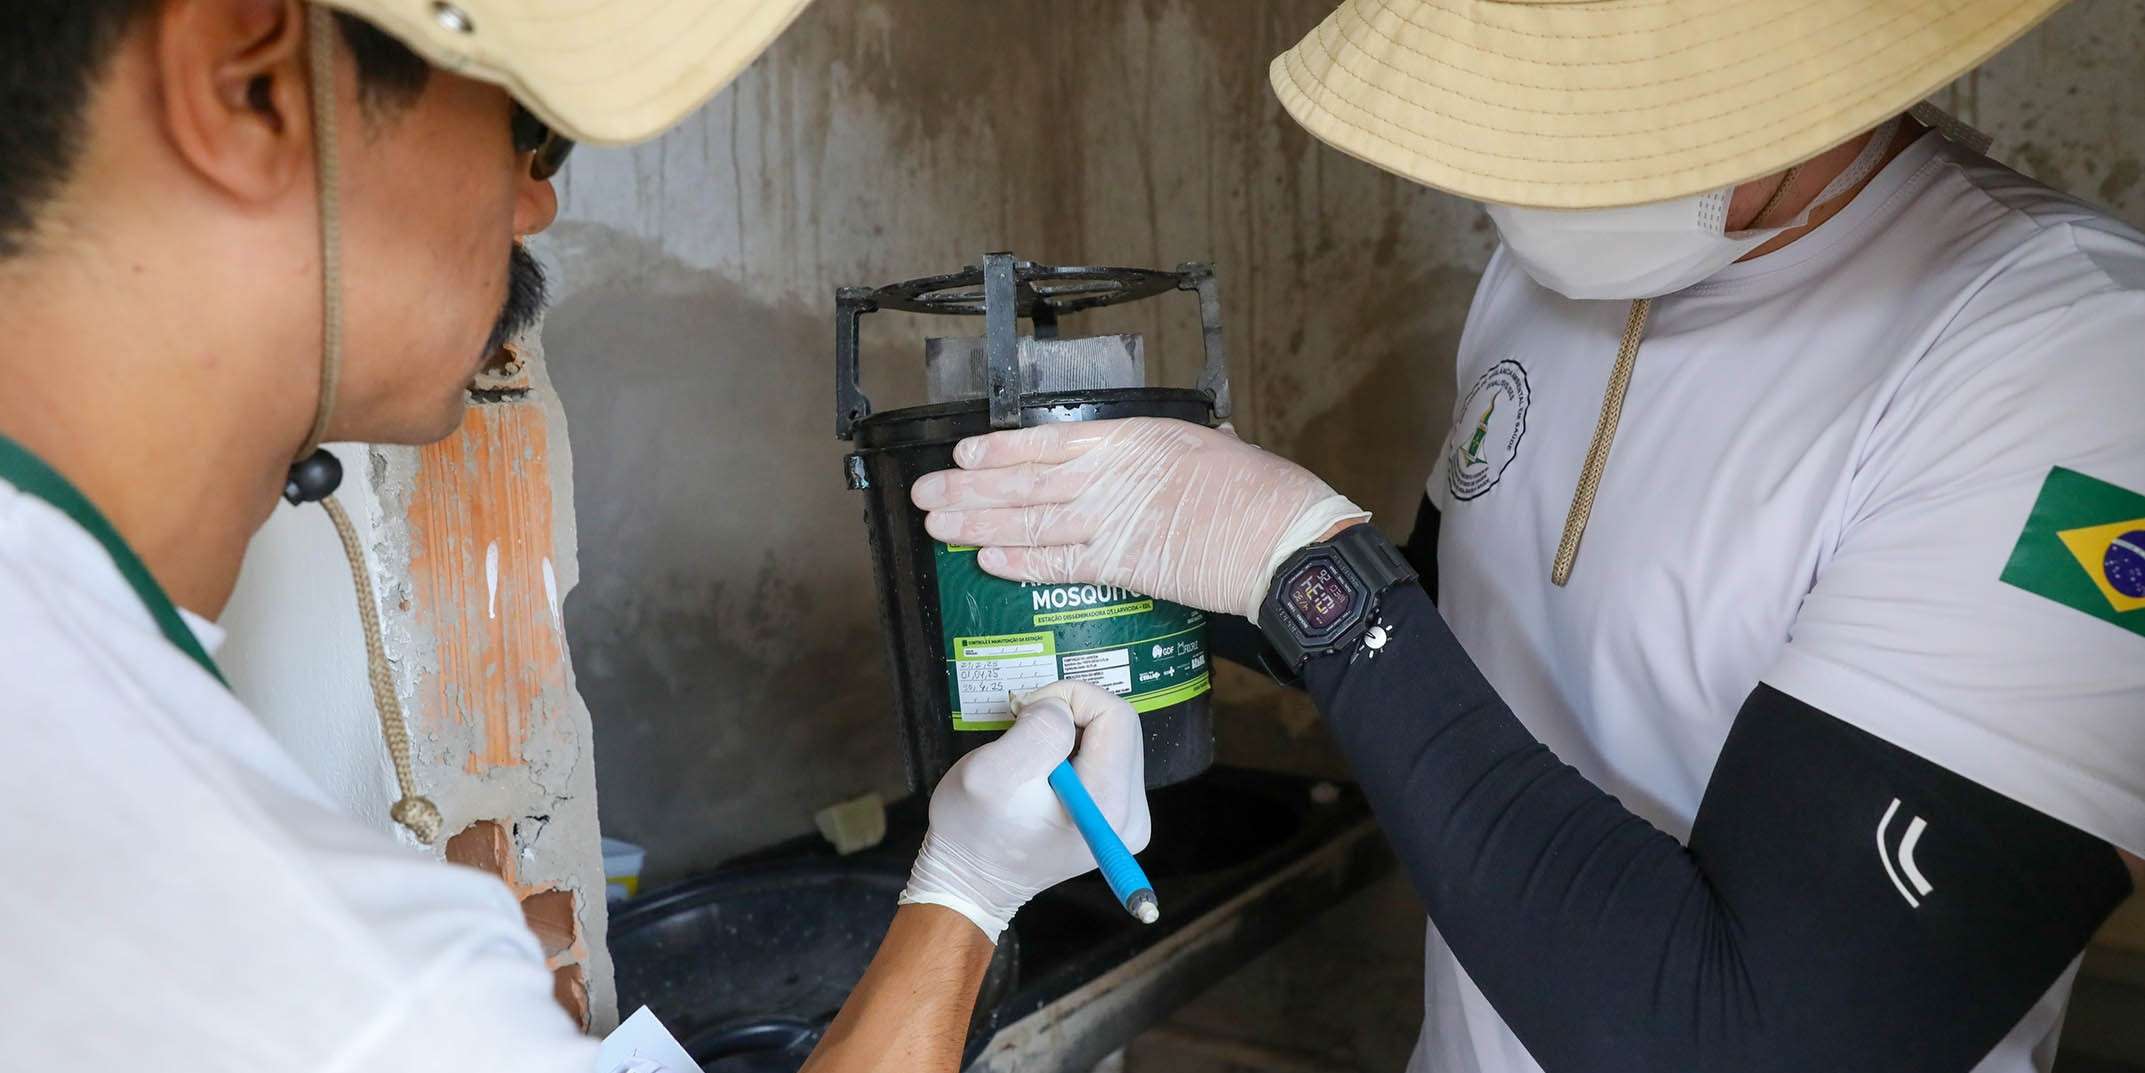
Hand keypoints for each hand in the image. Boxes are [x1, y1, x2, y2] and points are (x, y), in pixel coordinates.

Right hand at [900, 680, 1151, 942]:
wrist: (972, 881)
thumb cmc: (973, 833)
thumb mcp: (991, 773)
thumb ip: (1037, 731)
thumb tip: (1061, 708)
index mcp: (1107, 805)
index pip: (1116, 716)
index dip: (1070, 699)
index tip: (1029, 715)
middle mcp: (1130, 815)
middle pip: (1118, 726)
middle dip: (1069, 716)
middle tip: (1024, 733)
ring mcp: (1127, 818)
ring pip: (1111, 738)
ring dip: (1069, 733)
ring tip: (1030, 757)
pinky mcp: (1116, 816)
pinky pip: (1105, 758)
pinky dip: (1072, 750)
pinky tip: (1043, 771)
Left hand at [910, 417, 1367, 618]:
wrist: (1282, 538)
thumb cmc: (1256, 490)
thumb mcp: (1207, 444)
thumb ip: (1164, 449)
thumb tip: (1147, 449)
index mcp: (1132, 437)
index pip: (1047, 439)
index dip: (998, 448)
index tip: (961, 452)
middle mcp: (1112, 474)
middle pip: (1024, 481)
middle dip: (969, 489)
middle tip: (925, 493)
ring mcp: (1113, 520)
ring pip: (1030, 521)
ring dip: (978, 524)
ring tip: (938, 526)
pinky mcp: (1123, 565)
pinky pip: (1059, 562)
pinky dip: (1020, 562)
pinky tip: (985, 558)